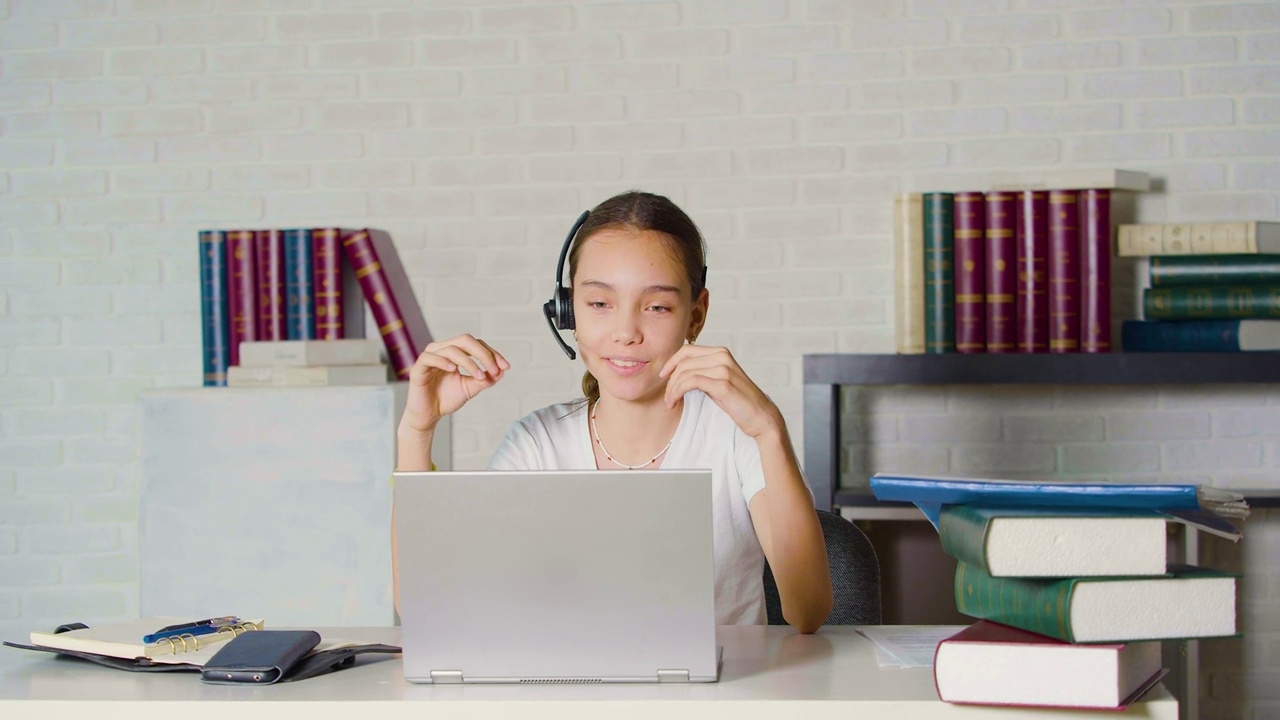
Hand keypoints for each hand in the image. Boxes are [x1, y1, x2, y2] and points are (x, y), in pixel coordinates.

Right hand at [400, 333, 509, 433]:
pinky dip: (443, 361)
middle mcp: (442, 350)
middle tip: (495, 369)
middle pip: (465, 340)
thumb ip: (485, 379)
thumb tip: (502, 371)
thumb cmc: (446, 399)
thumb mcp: (470, 388)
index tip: (505, 367)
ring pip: (451, 349)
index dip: (491, 353)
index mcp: (455, 352)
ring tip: (480, 376)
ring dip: (469, 362)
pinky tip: (454, 369)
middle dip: (483, 354)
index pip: (476, 344)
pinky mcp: (418, 368)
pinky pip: (429, 358)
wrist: (428, 416)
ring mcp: (429, 357)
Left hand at [659, 344, 780, 438]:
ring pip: (685, 372)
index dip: (671, 361)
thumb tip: (678, 371)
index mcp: (721, 352)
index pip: (687, 350)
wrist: (761, 416)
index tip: (663, 376)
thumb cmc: (738, 401)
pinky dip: (678, 391)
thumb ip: (703, 371)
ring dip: (672, 389)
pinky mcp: (723, 384)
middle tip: (667, 397)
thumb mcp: (718, 380)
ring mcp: (723, 369)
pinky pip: (691, 382)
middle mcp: (722, 357)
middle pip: (683, 361)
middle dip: (670, 380)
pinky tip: (675, 401)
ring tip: (670, 402)